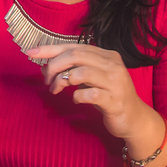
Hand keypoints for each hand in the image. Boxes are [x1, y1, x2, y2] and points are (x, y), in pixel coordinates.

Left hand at [32, 44, 162, 143]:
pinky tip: (77, 100)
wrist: (135, 119)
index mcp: (106, 55)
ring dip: (62, 81)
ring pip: (81, 72)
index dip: (50, 49)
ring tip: (56, 90)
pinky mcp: (115, 100)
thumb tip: (45, 67)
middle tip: (46, 79)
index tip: (30, 52)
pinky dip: (77, 96)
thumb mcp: (92, 78)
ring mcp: (115, 82)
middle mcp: (113, 64)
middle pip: (75, 56)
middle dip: (54, 66)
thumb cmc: (109, 96)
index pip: (73, 46)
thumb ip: (73, 69)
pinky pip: (89, 94)